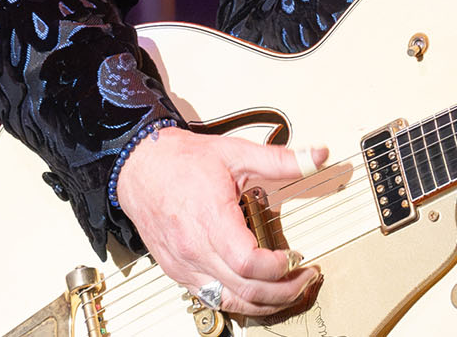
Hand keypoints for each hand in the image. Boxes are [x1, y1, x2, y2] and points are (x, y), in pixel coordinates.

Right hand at [116, 127, 327, 316]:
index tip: (297, 258)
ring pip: (228, 302)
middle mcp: (194, 250)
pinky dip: (237, 301)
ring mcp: (183, 265)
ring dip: (263, 304)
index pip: (248, 264)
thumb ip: (280, 159)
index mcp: (210, 221)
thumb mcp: (237, 153)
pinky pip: (210, 298)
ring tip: (288, 290)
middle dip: (283, 292)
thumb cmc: (182, 161)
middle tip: (305, 279)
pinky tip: (255, 292)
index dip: (278, 268)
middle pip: (244, 290)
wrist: (140, 166)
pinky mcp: (177, 271)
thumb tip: (317, 156)